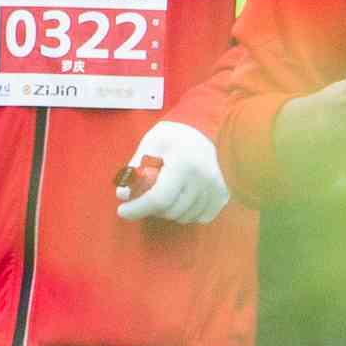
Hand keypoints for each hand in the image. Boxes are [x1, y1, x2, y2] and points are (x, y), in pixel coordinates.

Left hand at [113, 118, 231, 225]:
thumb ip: (135, 169)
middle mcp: (204, 178)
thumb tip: (124, 196)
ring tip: (164, 196)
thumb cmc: (173, 135)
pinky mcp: (223, 195)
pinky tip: (181, 200)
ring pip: (185, 217)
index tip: (122, 211)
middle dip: (152, 209)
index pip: (159, 198)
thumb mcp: (150, 144)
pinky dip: (187, 214)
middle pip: (171, 210)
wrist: (205, 127)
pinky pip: (201, 217)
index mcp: (184, 163)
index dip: (138, 208)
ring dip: (169, 212)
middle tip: (144, 197)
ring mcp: (216, 188)